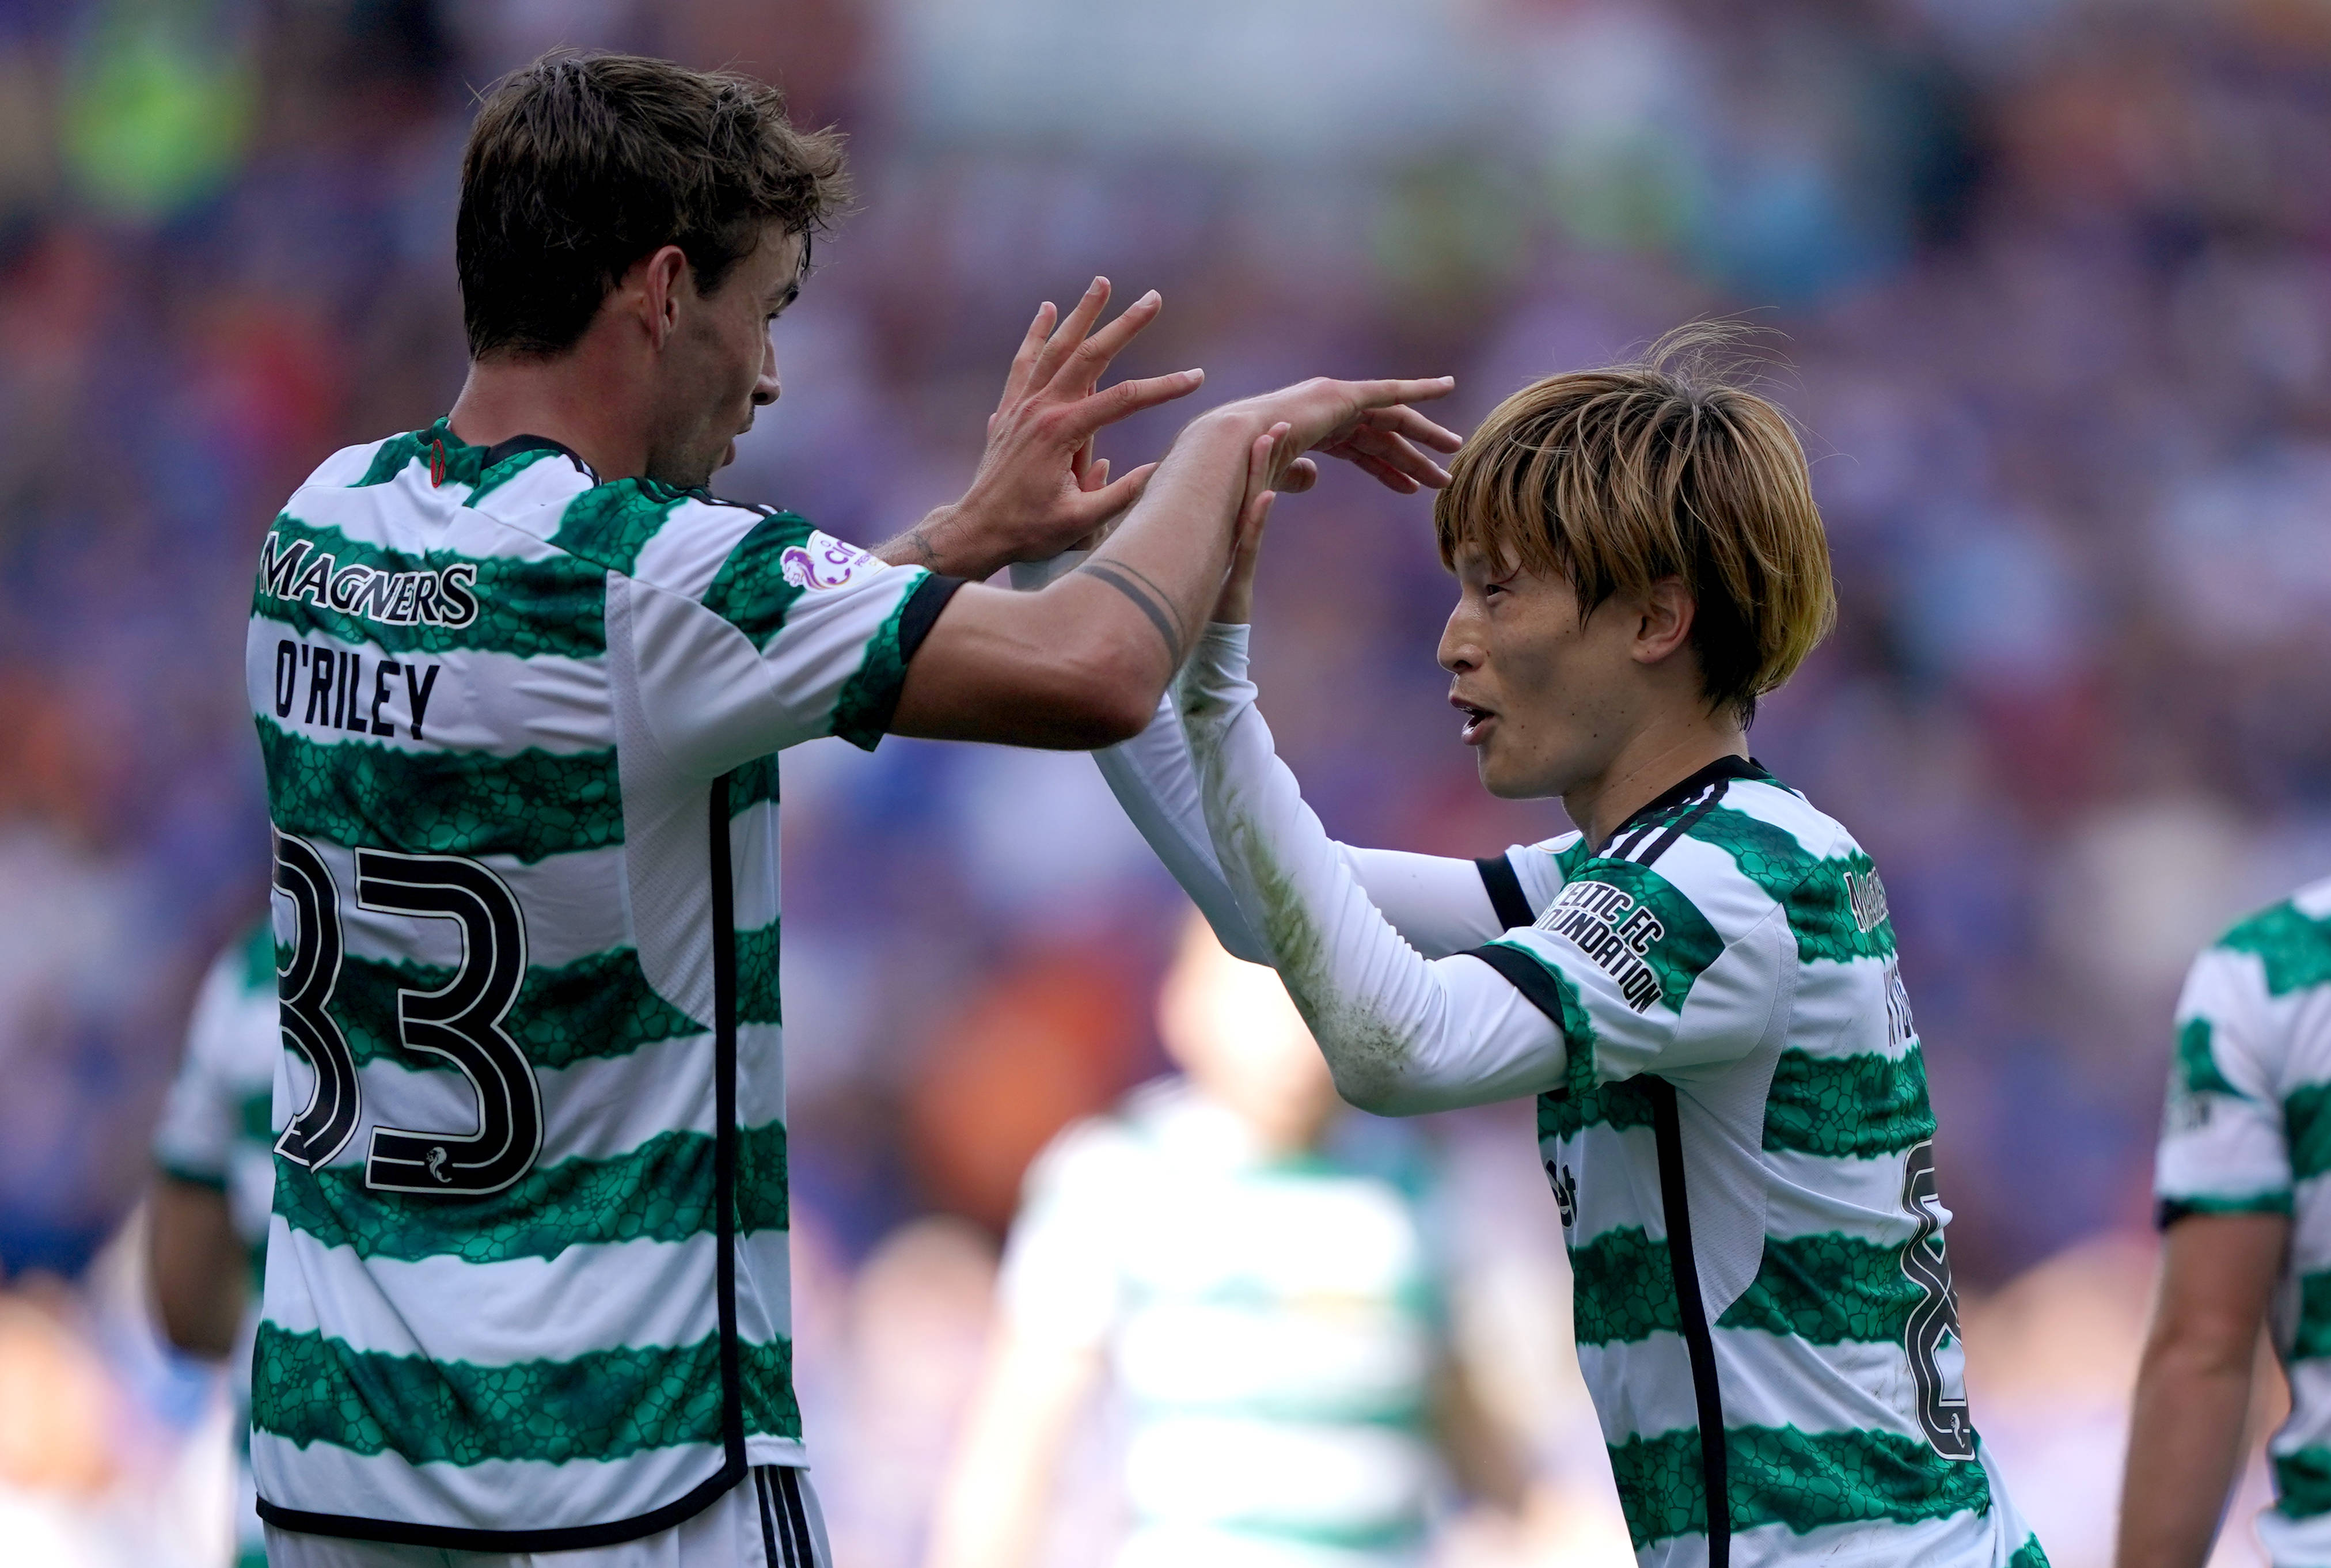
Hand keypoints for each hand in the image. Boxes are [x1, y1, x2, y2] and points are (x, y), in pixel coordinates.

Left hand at [880, 279, 1202, 578]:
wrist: (976, 530)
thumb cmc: (1029, 531)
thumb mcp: (1081, 522)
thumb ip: (1120, 494)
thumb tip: (1158, 469)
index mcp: (1061, 433)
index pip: (1123, 400)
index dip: (1163, 387)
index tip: (1196, 377)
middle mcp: (1041, 409)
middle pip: (1089, 356)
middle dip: (1124, 325)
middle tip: (1153, 298)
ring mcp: (1022, 406)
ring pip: (1055, 348)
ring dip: (1081, 315)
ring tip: (1102, 284)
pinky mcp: (1010, 410)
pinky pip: (1024, 362)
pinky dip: (1036, 334)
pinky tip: (1048, 310)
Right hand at [1204, 379, 1458, 622]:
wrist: (1234, 450)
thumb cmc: (1246, 470)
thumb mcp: (1278, 476)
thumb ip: (1298, 475)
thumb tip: (1314, 478)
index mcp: (1314, 428)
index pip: (1360, 449)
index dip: (1387, 469)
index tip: (1410, 488)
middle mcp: (1329, 410)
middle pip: (1382, 436)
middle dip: (1413, 457)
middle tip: (1444, 478)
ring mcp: (1336, 400)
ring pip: (1393, 419)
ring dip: (1425, 436)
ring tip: (1453, 455)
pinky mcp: (1343, 395)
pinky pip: (1390, 392)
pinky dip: (1419, 389)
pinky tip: (1446, 388)